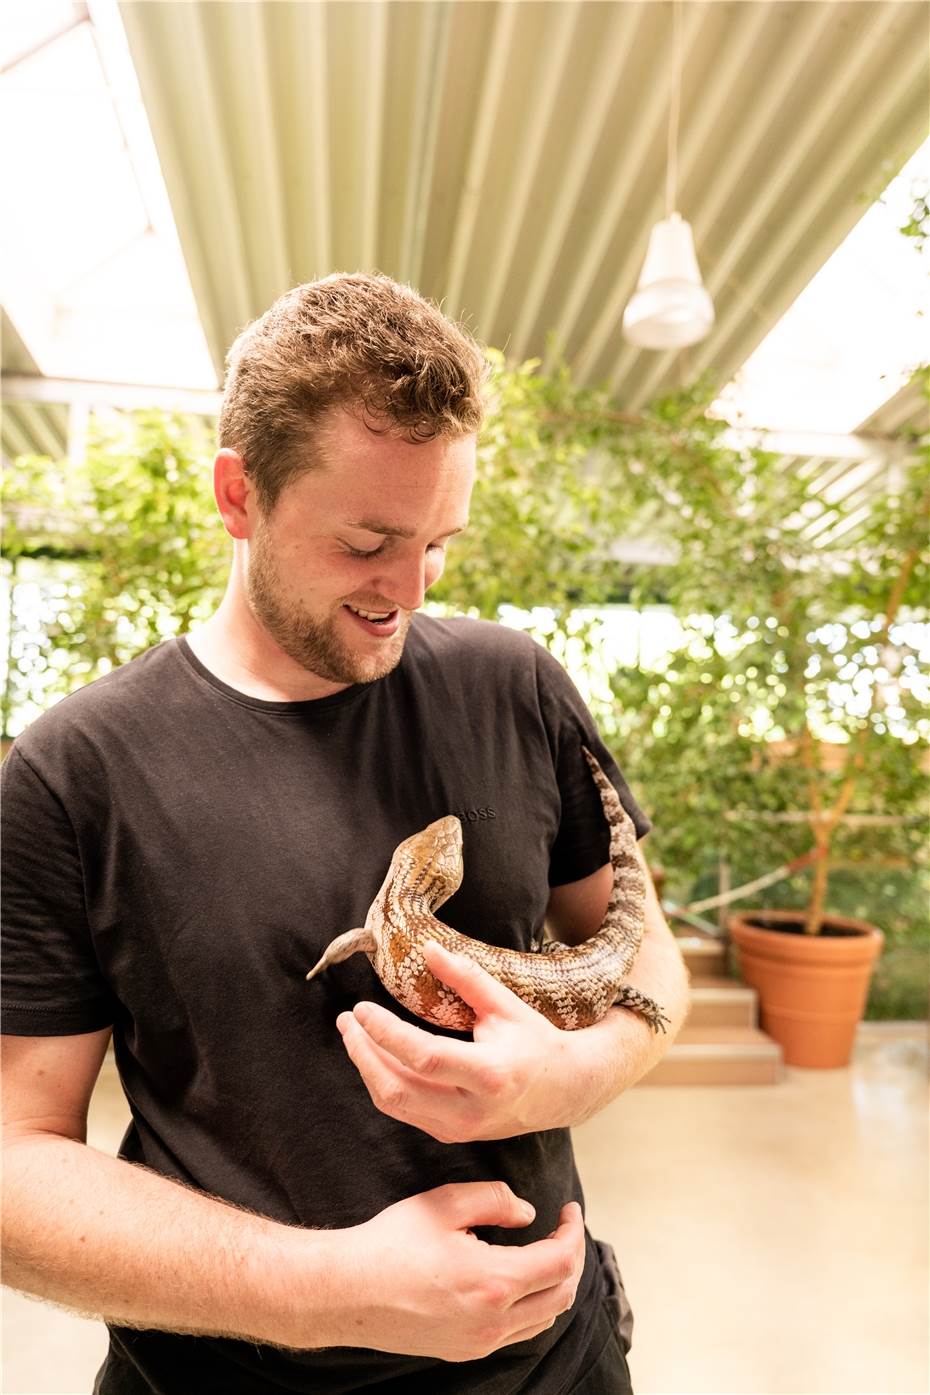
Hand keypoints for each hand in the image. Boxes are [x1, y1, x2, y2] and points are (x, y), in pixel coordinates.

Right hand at [322, 1183, 584, 1361]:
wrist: (347, 1291)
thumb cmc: (391, 1243)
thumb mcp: (445, 1203)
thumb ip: (495, 1200)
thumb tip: (527, 1214)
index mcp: (494, 1282)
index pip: (561, 1262)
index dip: (573, 1232)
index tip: (570, 1209)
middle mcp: (493, 1321)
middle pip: (561, 1295)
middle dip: (571, 1258)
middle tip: (562, 1229)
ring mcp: (479, 1342)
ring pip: (542, 1319)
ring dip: (554, 1285)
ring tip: (546, 1253)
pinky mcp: (463, 1350)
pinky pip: (516, 1333)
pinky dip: (531, 1306)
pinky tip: (517, 1283)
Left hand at [336, 941, 580, 1141]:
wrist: (563, 1090)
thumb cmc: (535, 1042)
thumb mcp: (506, 1005)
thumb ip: (466, 978)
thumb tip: (427, 948)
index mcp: (490, 1075)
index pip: (423, 1057)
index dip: (386, 1033)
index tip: (362, 1008)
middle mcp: (471, 1110)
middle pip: (397, 1089)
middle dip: (363, 1053)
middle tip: (347, 1021)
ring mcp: (459, 1128)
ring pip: (394, 1104)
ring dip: (367, 1068)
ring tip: (353, 1035)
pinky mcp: (450, 1134)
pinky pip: (404, 1111)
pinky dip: (383, 1082)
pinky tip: (376, 1056)